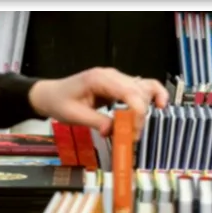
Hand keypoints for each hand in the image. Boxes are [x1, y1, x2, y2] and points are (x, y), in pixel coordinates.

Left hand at [28, 68, 168, 135]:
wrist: (52, 94)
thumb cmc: (60, 102)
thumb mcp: (74, 115)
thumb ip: (95, 122)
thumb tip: (112, 132)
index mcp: (99, 79)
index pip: (130, 92)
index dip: (137, 112)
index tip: (133, 131)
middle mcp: (112, 76)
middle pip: (140, 92)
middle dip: (140, 116)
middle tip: (131, 136)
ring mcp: (118, 79)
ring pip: (145, 88)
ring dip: (148, 108)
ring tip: (139, 127)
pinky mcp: (120, 86)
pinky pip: (142, 88)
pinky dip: (153, 97)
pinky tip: (159, 106)